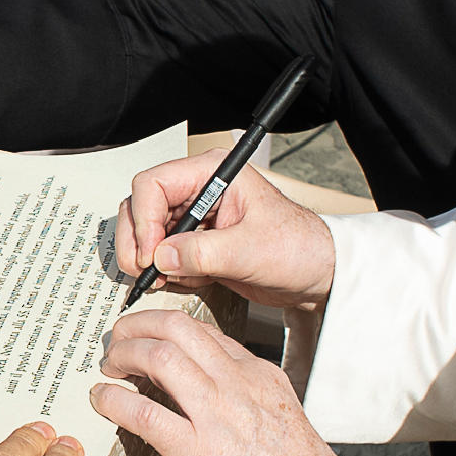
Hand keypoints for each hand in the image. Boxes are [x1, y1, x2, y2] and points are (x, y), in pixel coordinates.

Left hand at [92, 309, 351, 455]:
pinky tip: (104, 402)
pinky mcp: (196, 451)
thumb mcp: (283, 416)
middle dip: (139, 326)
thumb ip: (251, 397)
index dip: (168, 328)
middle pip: (178, 328)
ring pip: (159, 356)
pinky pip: (144, 412)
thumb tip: (217, 393)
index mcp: (261, 375)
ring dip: (124, 354)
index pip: (206, 332)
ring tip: (110, 367)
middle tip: (120, 339)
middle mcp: (238, 385)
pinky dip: (114, 401)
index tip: (150, 336)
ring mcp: (217, 414)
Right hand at [112, 157, 330, 310]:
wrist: (316, 275)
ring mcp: (194, 218)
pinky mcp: (194, 243)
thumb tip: (161, 257)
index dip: (145, 219)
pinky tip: (189, 281)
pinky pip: (162, 255)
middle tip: (147, 271)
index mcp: (214, 174)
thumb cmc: (298, 248)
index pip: (154, 184)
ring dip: (150, 260)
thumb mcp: (251, 250)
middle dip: (139, 242)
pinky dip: (166, 272)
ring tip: (166, 280)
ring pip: (146, 233)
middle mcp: (199, 191)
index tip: (151, 253)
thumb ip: (203, 253)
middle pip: (141, 207)